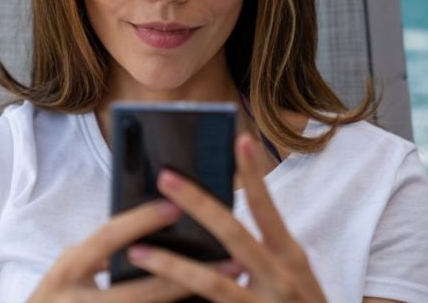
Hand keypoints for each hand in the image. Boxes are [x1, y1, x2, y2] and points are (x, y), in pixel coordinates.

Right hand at [27, 198, 244, 301]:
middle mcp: (79, 301)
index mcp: (68, 271)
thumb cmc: (53, 299)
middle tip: (230, 263)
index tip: (175, 206)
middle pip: (141, 292)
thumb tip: (141, 232)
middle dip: (187, 278)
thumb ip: (99, 253)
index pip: (108, 238)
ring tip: (228, 291)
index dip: (140, 221)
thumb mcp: (68, 271)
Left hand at [124, 133, 326, 301]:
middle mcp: (282, 278)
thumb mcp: (289, 277)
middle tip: (164, 176)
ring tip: (136, 251)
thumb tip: (213, 216)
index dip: (255, 175)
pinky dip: (179, 296)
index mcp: (291, 257)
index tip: (240, 139)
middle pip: (234, 233)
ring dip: (170, 265)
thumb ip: (257, 252)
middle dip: (197, 203)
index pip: (268, 208)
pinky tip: (149, 295)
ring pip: (211, 281)